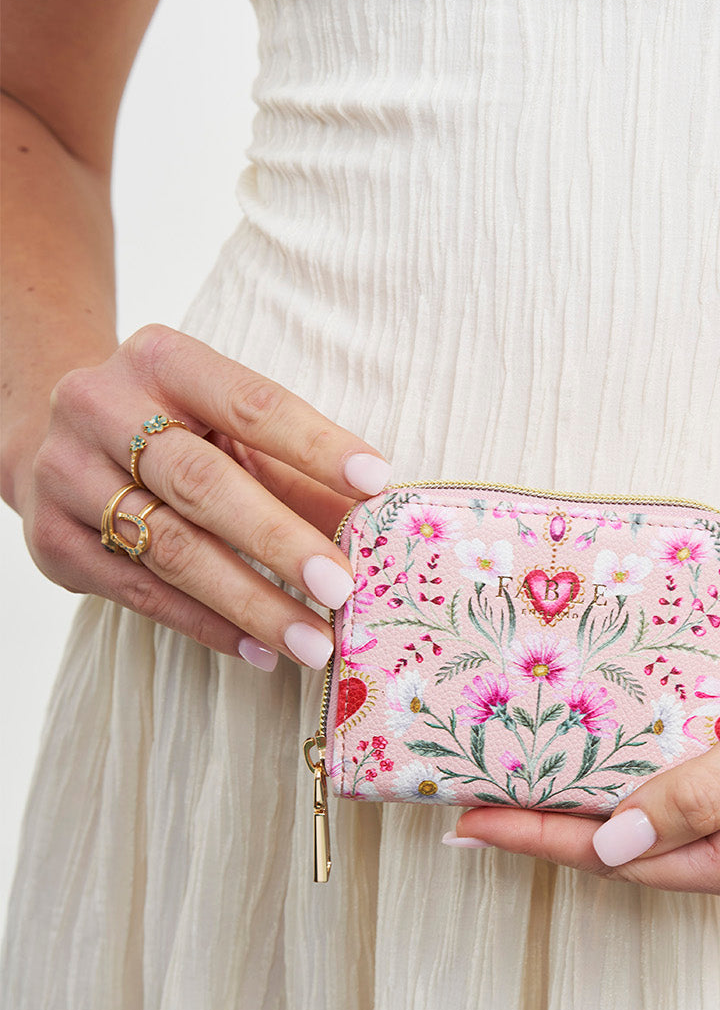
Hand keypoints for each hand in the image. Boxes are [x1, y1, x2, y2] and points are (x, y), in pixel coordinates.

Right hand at [17, 323, 393, 670]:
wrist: (57, 445)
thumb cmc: (175, 436)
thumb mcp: (231, 432)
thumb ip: (297, 473)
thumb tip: (376, 527)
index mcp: (161, 360)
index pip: (249, 402)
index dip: (314, 444)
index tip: (375, 484)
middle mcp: (100, 407)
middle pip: (202, 482)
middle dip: (279, 540)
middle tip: (341, 587)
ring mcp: (66, 475)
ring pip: (171, 549)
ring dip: (252, 603)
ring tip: (314, 641)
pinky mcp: (53, 543)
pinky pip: (143, 593)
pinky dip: (210, 626)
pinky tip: (262, 649)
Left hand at [445, 605, 719, 910]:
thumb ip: (698, 793)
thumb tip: (608, 844)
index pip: (624, 859)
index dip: (540, 839)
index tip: (467, 822)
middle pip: (629, 853)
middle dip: (548, 829)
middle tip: (464, 803)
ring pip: (651, 829)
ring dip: (582, 808)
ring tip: (505, 786)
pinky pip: (680, 799)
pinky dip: (629, 782)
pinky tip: (588, 764)